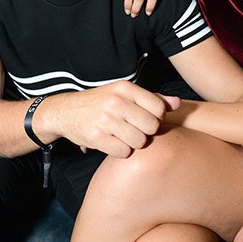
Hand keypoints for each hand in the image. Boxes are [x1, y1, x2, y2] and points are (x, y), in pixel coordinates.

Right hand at [57, 81, 179, 157]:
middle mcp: (116, 102)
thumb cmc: (99, 103)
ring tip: (123, 136)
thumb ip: (152, 98)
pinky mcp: (97, 137)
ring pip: (139, 142)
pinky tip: (113, 143)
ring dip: (134, 143)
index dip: (156, 118)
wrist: (64, 111)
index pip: (159, 108)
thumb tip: (178, 103)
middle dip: (146, 132)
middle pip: (152, 127)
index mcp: (125, 88)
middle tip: (134, 129)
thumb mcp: (123, 94)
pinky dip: (121, 151)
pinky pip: (123, 152)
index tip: (145, 119)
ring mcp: (106, 120)